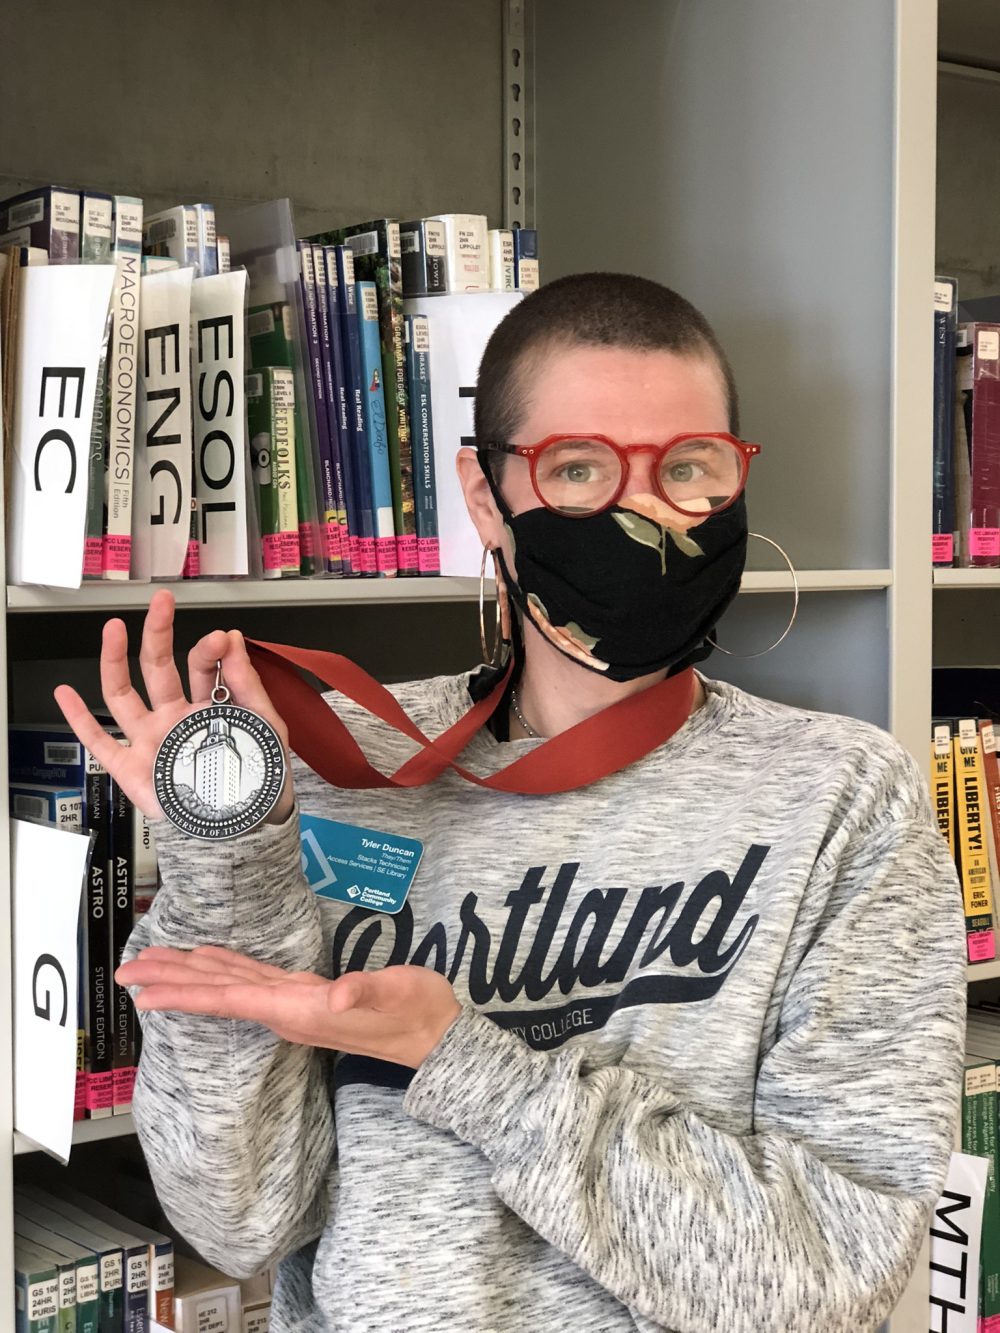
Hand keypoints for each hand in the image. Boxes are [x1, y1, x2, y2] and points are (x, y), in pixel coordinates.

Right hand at [54, 587, 293, 822]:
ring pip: (124, 693)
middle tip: (162, 602)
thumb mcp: (266, 727)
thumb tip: (234, 641)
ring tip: (114, 628)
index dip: (210, 650)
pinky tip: (66, 693)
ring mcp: (151, 740)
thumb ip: (249, 686)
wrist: (246, 828)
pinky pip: (99, 740)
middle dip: (159, 633)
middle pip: (159, 667)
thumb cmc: (259, 779)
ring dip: (115, 660)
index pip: (203, 667)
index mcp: (209, 706)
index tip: (221, 638)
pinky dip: (79, 718)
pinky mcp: (132, 768)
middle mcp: (176, 718)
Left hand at [116, 946, 462, 1068]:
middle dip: (172, 981)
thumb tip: (338, 993)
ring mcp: (295, 1005)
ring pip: (231, 985)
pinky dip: (225, 971)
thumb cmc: (418, 1014)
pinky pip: (253, 982)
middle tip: (126, 970)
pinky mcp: (307, 997)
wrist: (435, 1040)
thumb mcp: (399, 995)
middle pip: (219, 992)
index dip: (185, 993)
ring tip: (155, 963)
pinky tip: (212, 964)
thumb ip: (368, 991)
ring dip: (192, 974)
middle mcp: (288, 1010)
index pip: (230, 998)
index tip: (143, 992)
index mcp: (300, 1009)